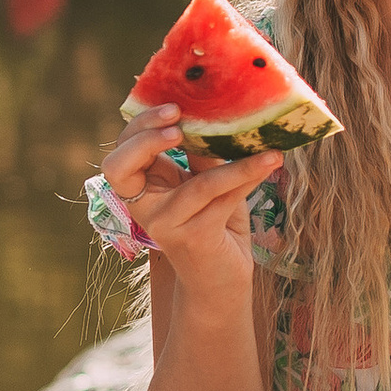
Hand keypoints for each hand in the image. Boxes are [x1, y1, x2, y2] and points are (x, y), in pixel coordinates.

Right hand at [100, 106, 282, 310]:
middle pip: (119, 166)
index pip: (120, 152)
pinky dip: (250, 177)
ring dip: (236, 164)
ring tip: (266, 149)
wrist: (221, 283)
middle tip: (178, 120)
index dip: (138, 127)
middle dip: (144, 137)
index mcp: (141, 188)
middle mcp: (144, 207)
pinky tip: (271, 161)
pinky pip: (224, 199)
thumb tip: (214, 111)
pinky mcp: (193, 239)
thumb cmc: (214, 228)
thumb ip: (202, 155)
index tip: (173, 108)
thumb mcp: (206, 184)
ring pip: (197, 184)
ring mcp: (165, 225)